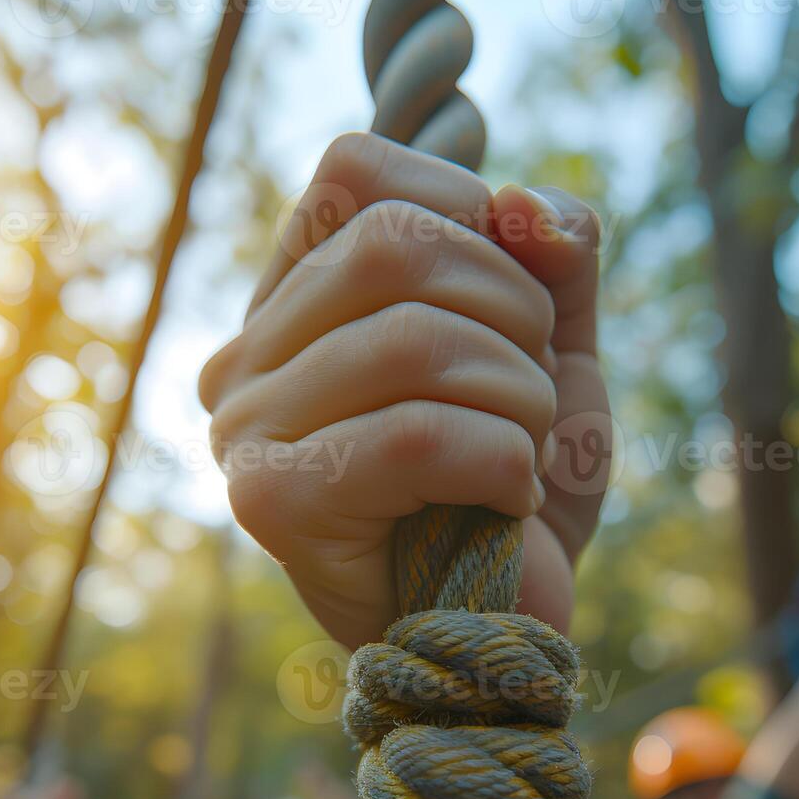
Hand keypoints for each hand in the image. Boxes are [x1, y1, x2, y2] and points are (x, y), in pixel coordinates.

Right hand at [199, 133, 607, 647]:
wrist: (505, 631)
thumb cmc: (515, 485)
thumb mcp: (553, 348)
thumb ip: (553, 260)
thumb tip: (523, 202)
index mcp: (294, 304)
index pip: (359, 168)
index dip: (468, 208)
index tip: (513, 301)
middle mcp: (245, 357)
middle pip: (394, 241)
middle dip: (514, 310)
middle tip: (534, 395)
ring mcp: (244, 430)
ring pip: (412, 337)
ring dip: (519, 395)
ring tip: (526, 455)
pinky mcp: (269, 505)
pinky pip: (415, 435)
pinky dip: (503, 462)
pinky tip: (507, 502)